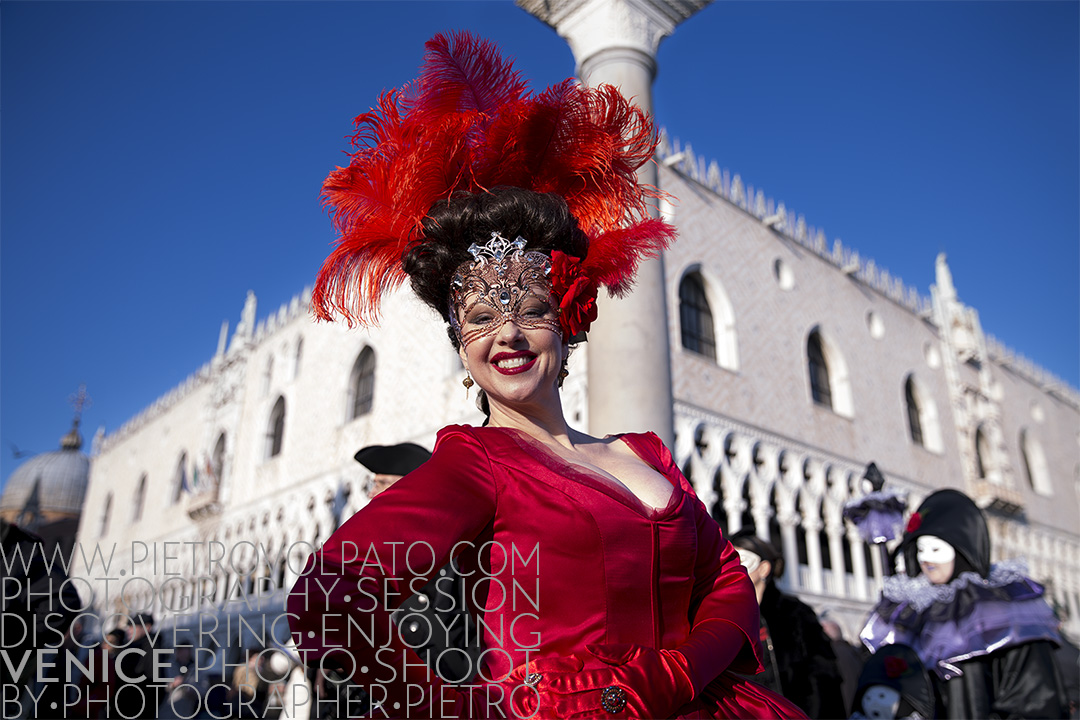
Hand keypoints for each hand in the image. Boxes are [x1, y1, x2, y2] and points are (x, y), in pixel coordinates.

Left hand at [508, 643, 692, 717]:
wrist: (682, 681)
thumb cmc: (655, 664)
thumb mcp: (635, 651)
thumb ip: (611, 651)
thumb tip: (589, 649)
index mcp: (622, 676)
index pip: (590, 679)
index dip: (569, 682)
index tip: (551, 683)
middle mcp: (625, 696)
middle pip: (590, 701)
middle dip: (568, 704)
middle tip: (548, 705)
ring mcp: (631, 713)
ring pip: (599, 718)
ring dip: (578, 718)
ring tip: (559, 717)